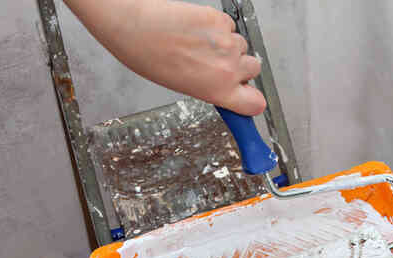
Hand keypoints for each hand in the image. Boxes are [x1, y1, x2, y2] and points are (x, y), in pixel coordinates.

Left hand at [65, 0, 265, 115]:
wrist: (135, 26)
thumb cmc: (149, 57)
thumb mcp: (184, 87)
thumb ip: (212, 89)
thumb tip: (228, 90)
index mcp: (219, 91)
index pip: (256, 103)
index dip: (252, 99)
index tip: (248, 98)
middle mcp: (228, 68)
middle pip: (254, 69)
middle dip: (241, 67)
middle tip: (218, 65)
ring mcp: (227, 42)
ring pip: (241, 45)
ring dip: (227, 46)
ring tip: (200, 45)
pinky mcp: (220, 19)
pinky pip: (229, 26)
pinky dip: (218, 28)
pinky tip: (197, 30)